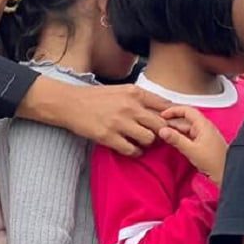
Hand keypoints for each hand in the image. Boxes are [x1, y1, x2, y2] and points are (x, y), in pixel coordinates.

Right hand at [17, 78, 170, 156]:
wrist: (71, 104)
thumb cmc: (97, 97)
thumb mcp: (121, 90)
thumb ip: (141, 98)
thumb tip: (165, 109)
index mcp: (134, 93)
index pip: (165, 106)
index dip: (172, 117)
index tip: (172, 124)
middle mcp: (130, 107)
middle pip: (160, 125)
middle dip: (162, 133)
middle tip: (158, 137)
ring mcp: (120, 123)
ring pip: (149, 139)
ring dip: (147, 143)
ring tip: (141, 141)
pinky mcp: (109, 137)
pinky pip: (132, 150)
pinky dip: (135, 152)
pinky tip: (131, 149)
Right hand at [159, 105, 227, 184]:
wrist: (228, 174)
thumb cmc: (213, 162)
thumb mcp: (191, 150)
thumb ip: (176, 139)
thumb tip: (162, 130)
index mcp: (203, 125)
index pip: (187, 110)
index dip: (174, 110)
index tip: (162, 115)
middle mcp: (204, 128)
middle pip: (185, 120)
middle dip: (172, 122)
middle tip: (158, 127)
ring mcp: (205, 136)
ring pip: (187, 129)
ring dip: (175, 131)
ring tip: (163, 135)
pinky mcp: (204, 144)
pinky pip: (190, 137)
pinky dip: (181, 138)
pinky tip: (174, 142)